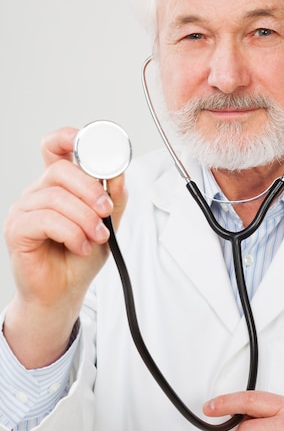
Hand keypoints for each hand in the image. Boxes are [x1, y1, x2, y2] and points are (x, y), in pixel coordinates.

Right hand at [3, 126, 127, 366]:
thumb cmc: (80, 257)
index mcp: (59, 185)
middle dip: (90, 189)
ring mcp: (25, 209)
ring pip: (57, 197)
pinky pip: (46, 220)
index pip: (55, 148)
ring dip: (85, 218)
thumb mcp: (107, 224)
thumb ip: (114, 198)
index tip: (89, 140)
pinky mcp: (17, 229)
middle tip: (106, 211)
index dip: (68, 137)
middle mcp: (39, 192)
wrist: (64, 293)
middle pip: (61, 169)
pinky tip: (80, 246)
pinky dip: (71, 233)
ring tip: (96, 237)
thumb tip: (119, 173)